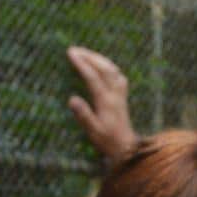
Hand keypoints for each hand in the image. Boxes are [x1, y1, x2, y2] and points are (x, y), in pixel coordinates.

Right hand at [65, 46, 139, 163]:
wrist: (126, 147)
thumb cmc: (107, 141)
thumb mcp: (92, 131)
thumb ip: (83, 115)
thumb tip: (72, 98)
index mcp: (106, 101)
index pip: (92, 77)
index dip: (81, 64)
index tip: (70, 53)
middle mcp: (115, 94)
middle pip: (104, 68)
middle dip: (89, 56)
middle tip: (74, 49)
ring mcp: (120, 94)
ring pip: (112, 69)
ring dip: (99, 59)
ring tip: (86, 53)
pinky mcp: (122, 97)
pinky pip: (118, 75)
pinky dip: (109, 66)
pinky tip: (103, 66)